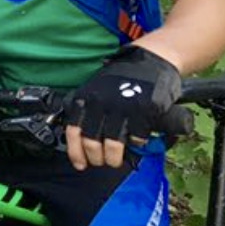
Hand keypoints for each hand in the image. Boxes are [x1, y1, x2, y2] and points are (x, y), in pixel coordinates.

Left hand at [62, 45, 181, 169]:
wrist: (151, 61)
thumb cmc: (123, 79)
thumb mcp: (97, 90)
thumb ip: (89, 111)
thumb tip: (81, 142)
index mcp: (87, 98)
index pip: (74, 130)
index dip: (75, 152)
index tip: (80, 164)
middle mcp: (101, 103)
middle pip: (92, 143)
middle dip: (96, 159)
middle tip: (102, 162)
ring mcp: (122, 107)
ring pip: (112, 146)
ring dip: (114, 159)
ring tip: (116, 159)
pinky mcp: (143, 110)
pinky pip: (136, 138)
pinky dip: (136, 144)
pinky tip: (137, 141)